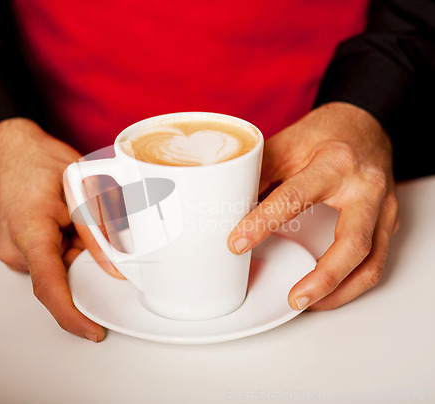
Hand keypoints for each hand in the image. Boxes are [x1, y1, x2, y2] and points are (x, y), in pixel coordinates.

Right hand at [0, 118, 121, 340]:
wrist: (6, 146)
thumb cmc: (36, 159)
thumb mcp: (78, 188)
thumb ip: (97, 231)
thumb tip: (115, 266)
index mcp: (30, 233)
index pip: (50, 288)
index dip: (72, 316)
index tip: (92, 331)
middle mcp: (16, 248)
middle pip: (61, 275)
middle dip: (84, 261)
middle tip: (94, 231)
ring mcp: (13, 247)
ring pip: (57, 264)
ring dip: (74, 248)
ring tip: (74, 213)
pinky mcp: (17, 244)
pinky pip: (48, 255)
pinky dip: (64, 244)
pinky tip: (66, 219)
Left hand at [228, 102, 398, 310]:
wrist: (364, 126)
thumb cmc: (323, 134)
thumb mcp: (285, 145)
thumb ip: (259, 175)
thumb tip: (228, 207)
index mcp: (334, 163)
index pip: (294, 198)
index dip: (262, 223)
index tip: (236, 244)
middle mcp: (365, 187)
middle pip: (352, 243)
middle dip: (323, 277)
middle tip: (294, 298)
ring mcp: (382, 207)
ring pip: (371, 261)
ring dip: (340, 291)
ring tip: (308, 303)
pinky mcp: (387, 222)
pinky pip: (376, 260)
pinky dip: (352, 283)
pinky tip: (329, 291)